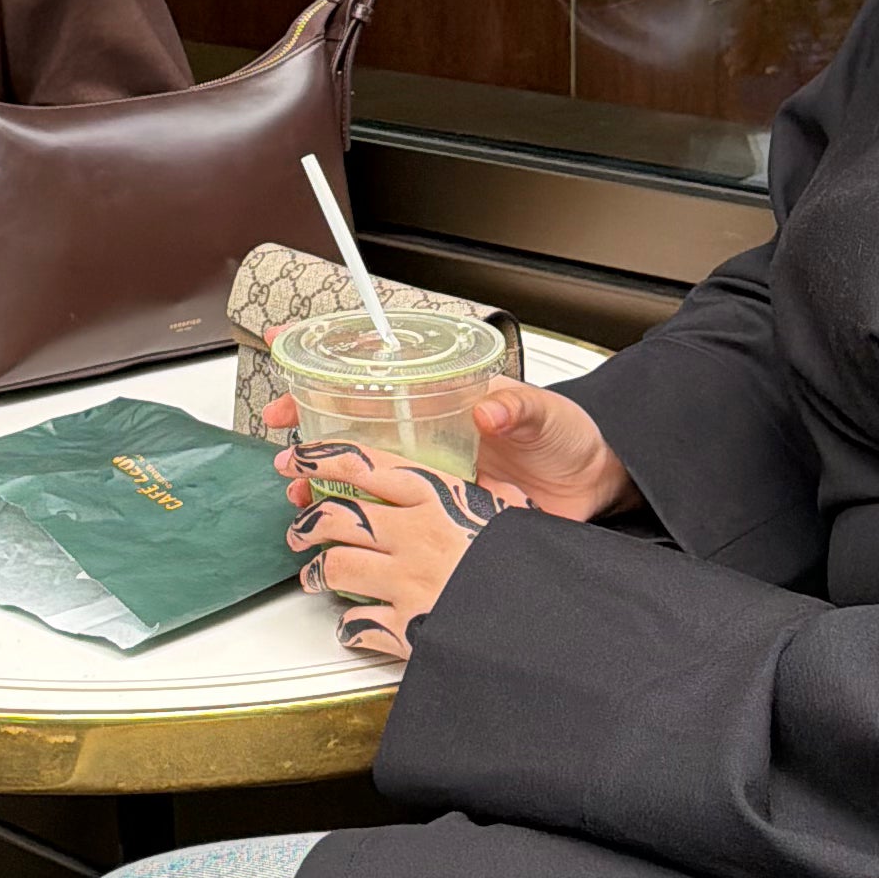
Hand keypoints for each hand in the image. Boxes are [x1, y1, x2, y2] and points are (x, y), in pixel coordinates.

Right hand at [263, 379, 632, 526]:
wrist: (595, 486)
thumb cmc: (570, 437)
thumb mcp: (544, 412)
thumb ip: (517, 407)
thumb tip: (490, 410)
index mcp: (443, 401)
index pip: (375, 375)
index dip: (325, 363)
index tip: (282, 349)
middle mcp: (430, 437)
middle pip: (353, 429)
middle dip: (307, 434)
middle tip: (282, 447)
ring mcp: (432, 477)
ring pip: (363, 475)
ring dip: (324, 481)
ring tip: (299, 490)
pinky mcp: (442, 515)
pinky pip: (393, 518)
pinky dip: (361, 522)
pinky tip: (340, 528)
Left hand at [272, 439, 508, 663]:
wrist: (544, 622)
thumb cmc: (530, 565)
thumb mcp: (517, 512)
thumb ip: (495, 495)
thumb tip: (496, 486)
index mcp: (438, 497)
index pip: (363, 465)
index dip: (320, 457)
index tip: (298, 456)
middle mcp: (413, 535)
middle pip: (335, 516)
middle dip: (307, 522)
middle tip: (299, 528)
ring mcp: (404, 581)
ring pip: (333, 566)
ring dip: (316, 573)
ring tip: (313, 576)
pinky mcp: (404, 626)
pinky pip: (357, 624)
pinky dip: (349, 627)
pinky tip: (352, 626)